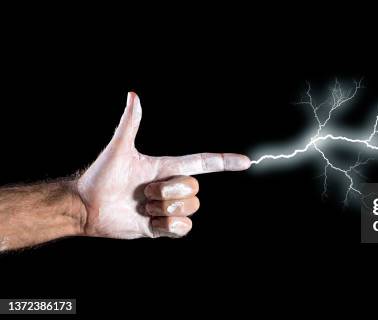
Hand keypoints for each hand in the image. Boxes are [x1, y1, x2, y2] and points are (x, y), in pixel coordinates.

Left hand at [76, 92, 249, 238]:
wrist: (86, 207)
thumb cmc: (101, 176)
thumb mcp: (118, 149)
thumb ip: (130, 123)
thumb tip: (133, 95)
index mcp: (167, 167)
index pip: (203, 163)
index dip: (225, 162)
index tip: (246, 162)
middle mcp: (171, 186)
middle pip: (194, 188)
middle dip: (168, 191)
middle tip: (142, 193)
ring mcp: (168, 208)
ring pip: (189, 208)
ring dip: (164, 209)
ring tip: (143, 208)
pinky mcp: (162, 228)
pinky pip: (183, 229)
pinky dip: (168, 226)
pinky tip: (150, 223)